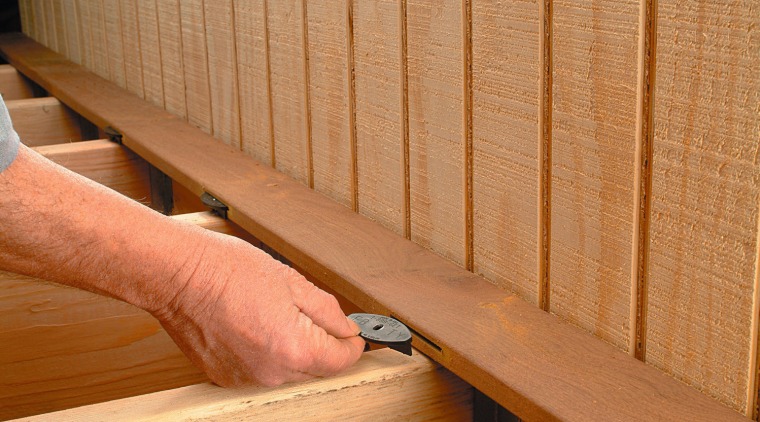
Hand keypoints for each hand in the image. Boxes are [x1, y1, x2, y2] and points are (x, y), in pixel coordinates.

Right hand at [154, 233, 364, 386]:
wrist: (178, 276)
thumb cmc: (228, 271)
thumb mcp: (292, 282)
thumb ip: (327, 311)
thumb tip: (346, 328)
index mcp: (295, 347)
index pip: (342, 360)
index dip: (353, 344)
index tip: (353, 333)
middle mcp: (273, 372)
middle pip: (317, 369)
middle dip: (323, 346)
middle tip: (312, 315)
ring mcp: (247, 378)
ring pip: (289, 371)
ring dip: (293, 350)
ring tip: (275, 314)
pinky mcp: (227, 378)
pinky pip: (262, 371)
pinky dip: (267, 353)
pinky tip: (255, 326)